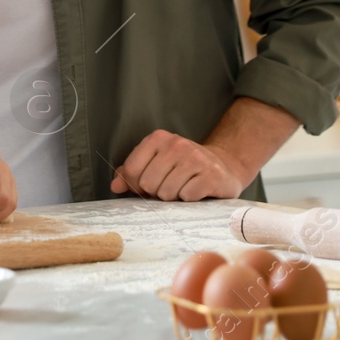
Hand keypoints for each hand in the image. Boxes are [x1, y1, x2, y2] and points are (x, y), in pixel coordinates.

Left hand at [110, 129, 248, 200]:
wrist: (224, 167)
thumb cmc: (182, 168)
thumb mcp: (156, 164)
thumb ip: (132, 173)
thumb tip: (115, 186)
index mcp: (158, 138)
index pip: (132, 170)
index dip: (136, 185)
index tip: (149, 186)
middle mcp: (177, 144)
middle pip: (148, 184)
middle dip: (157, 192)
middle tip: (171, 187)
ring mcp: (196, 158)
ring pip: (167, 193)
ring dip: (174, 197)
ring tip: (184, 188)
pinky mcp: (212, 175)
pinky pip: (187, 197)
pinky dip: (190, 200)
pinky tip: (197, 191)